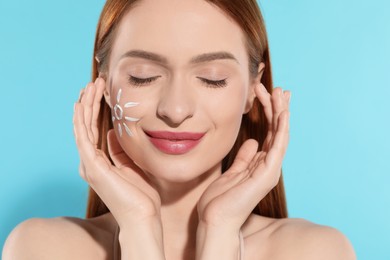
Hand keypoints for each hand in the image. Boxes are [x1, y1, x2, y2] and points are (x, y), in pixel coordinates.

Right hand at [73, 78, 160, 226]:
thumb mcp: (131, 164)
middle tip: (95, 82)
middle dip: (90, 102)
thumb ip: (119, 150)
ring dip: (86, 105)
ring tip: (90, 86)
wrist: (142, 216)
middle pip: (86, 126)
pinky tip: (82, 104)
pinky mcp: (92, 167)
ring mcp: (89, 165)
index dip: (95, 110)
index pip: (94, 130)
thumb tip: (112, 132)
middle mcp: (90, 162)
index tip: (101, 92)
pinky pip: (84, 138)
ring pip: (83, 128)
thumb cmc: (140, 194)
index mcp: (99, 162)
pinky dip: (81, 120)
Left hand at [197, 84, 290, 230]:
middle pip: (277, 131)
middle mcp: (268, 166)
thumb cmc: (220, 199)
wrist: (215, 219)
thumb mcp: (232, 171)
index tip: (266, 94)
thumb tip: (253, 142)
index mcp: (260, 164)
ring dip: (282, 113)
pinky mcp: (267, 175)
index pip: (269, 134)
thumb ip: (244, 157)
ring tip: (281, 93)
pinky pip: (278, 147)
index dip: (270, 113)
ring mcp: (270, 170)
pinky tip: (283, 113)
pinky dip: (282, 129)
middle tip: (279, 88)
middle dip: (278, 108)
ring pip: (280, 135)